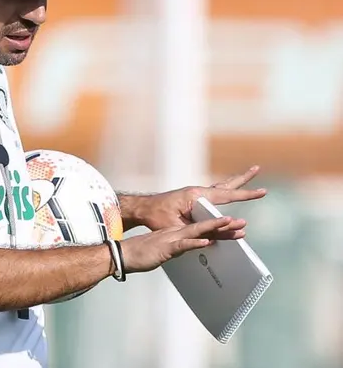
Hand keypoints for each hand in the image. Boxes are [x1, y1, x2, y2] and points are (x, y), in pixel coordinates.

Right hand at [121, 216, 233, 273]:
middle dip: (222, 225)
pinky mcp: (165, 248)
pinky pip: (182, 245)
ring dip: (214, 228)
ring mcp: (170, 239)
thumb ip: (174, 250)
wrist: (122, 254)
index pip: (200, 230)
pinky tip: (207, 242)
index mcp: (175, 234)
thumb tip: (184, 251)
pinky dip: (195, 243)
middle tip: (241, 222)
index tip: (233, 226)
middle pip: (203, 228)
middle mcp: (175, 233)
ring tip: (230, 223)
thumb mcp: (162, 252)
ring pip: (196, 232)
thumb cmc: (139, 255)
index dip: (217, 227)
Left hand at [132, 165, 266, 238]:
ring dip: (234, 184)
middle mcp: (197, 191)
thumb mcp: (180, 227)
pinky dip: (223, 191)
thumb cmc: (156, 217)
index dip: (245, 195)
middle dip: (243, 179)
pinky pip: (212, 194)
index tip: (262, 192)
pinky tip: (226, 192)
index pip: (226, 195)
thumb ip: (203, 230)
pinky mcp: (191, 198)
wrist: (140, 209)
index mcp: (196, 195)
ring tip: (249, 175)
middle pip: (225, 185)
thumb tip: (225, 233)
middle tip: (258, 168)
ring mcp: (194, 194)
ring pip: (220, 188)